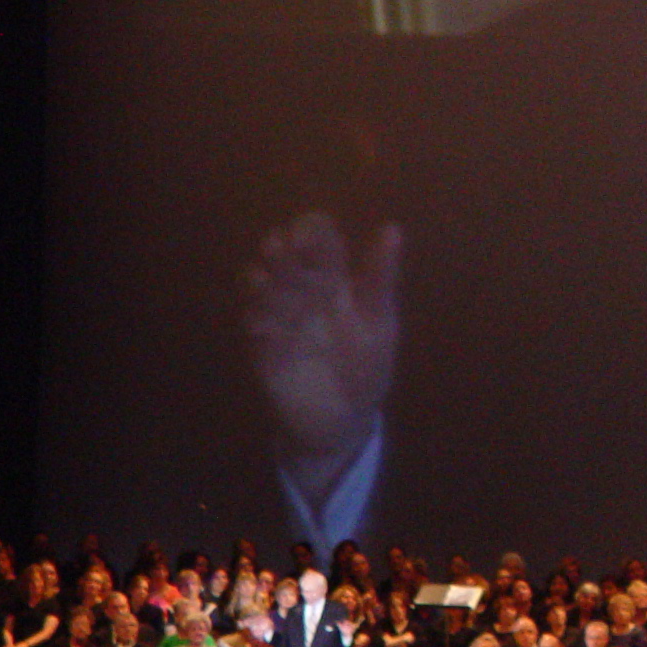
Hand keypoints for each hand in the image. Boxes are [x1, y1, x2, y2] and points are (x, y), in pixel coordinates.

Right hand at [246, 212, 401, 474]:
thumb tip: (392, 227)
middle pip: (283, 258)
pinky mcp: (263, 346)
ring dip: (260, 279)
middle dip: (279, 249)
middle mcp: (300, 289)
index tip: (307, 231)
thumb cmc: (366, 364)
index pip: (317, 240)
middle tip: (282, 245)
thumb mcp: (380, 321)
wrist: (345, 419)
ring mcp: (278, 316)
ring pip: (260, 285)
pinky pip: (254, 324)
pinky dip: (256, 318)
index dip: (310, 231)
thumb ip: (381, 278)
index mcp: (333, 277)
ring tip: (264, 278)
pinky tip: (263, 321)